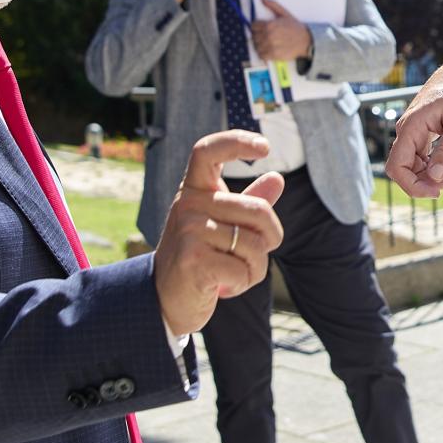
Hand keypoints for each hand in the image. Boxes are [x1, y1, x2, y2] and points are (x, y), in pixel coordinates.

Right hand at [155, 131, 285, 336]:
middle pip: (257, 210)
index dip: (236, 141)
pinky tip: (222, 287)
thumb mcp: (223, 227)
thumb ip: (249, 204)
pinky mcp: (192, 259)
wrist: (165, 301)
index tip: (264, 147)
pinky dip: (243, 283)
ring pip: (254, 246)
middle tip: (255, 256)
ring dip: (255, 268)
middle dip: (271, 238)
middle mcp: (187, 204)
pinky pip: (244, 270)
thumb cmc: (200, 259)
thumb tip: (277, 178)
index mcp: (193, 190)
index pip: (208, 151)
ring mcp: (188, 230)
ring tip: (232, 274)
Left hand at [251, 0, 312, 62]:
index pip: (253, 26)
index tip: (260, 28)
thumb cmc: (295, 27)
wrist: (306, 41)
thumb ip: (272, 5)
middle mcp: (269, 36)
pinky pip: (261, 55)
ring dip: (259, 45)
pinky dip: (262, 53)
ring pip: (256, 46)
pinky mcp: (274, 55)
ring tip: (265, 43)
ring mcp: (271, 46)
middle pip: (254, 36)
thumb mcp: (284, 13)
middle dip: (257, 36)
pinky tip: (267, 50)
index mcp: (270, 25)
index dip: (256, 27)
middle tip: (263, 36)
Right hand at [386, 55, 442, 197]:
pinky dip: (435, 166)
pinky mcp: (419, 136)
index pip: (396, 168)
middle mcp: (406, 131)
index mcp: (411, 127)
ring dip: (433, 174)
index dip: (413, 186)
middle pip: (404, 171)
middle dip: (427, 181)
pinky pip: (420, 159)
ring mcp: (411, 134)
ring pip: (413, 167)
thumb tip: (435, 178)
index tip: (437, 190)